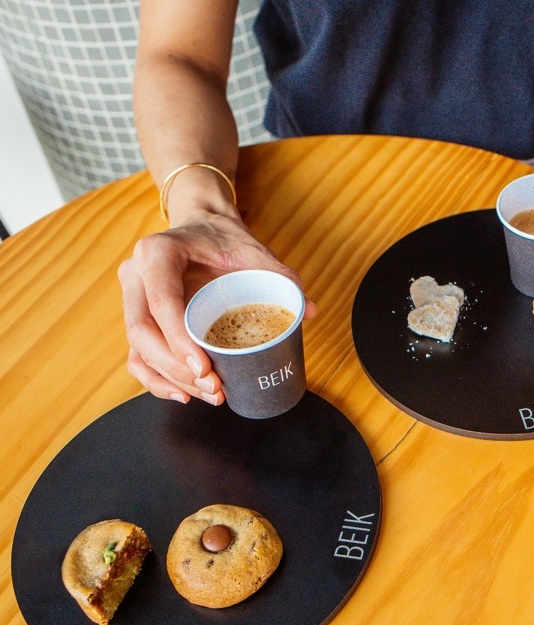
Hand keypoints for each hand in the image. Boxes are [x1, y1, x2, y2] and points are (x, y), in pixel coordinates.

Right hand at [118, 212, 315, 403]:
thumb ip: (282, 276)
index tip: (205, 368)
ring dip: (171, 379)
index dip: (179, 340)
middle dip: (177, 368)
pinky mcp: (140, 319)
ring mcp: (133, 298)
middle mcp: (136, 275)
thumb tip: (308, 311)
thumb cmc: (225, 241)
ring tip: (211, 393)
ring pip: (138, 349)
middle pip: (142, 332)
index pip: (161, 301)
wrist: (205, 230)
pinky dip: (156, 380)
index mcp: (157, 252)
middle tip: (215, 387)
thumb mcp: (255, 252)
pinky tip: (185, 394)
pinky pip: (138, 356)